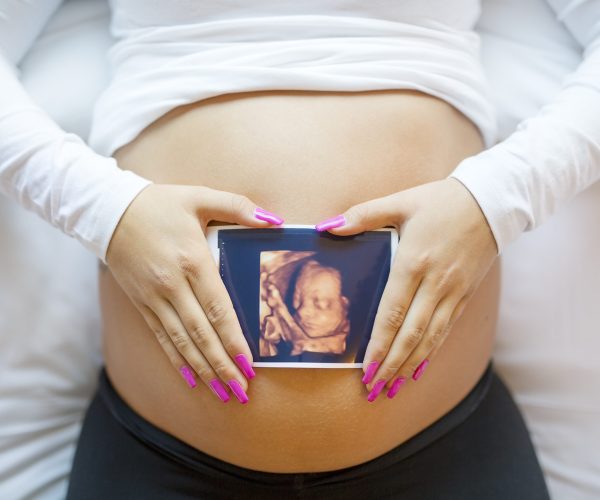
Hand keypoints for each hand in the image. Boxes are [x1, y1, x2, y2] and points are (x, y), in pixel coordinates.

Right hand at [105, 184, 283, 403]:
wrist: (109, 211)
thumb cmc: (160, 204)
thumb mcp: (200, 196)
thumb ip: (239, 207)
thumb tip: (273, 220)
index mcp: (193, 261)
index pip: (218, 309)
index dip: (234, 340)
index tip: (249, 364)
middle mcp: (173, 285)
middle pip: (202, 334)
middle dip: (223, 366)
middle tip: (241, 391)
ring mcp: (155, 298)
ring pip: (182, 342)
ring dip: (203, 370)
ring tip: (222, 393)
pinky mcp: (142, 303)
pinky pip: (161, 337)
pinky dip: (176, 360)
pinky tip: (190, 379)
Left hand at [315, 178, 497, 400]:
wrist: (491, 201)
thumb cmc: (441, 201)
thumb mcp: (401, 201)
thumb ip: (363, 215)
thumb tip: (328, 227)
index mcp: (414, 262)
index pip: (393, 313)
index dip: (380, 344)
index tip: (366, 368)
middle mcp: (435, 284)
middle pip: (411, 334)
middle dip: (392, 365)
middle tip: (374, 390)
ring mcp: (453, 292)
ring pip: (431, 338)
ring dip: (410, 366)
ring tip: (393, 388)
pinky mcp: (465, 295)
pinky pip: (446, 330)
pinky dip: (431, 352)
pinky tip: (419, 367)